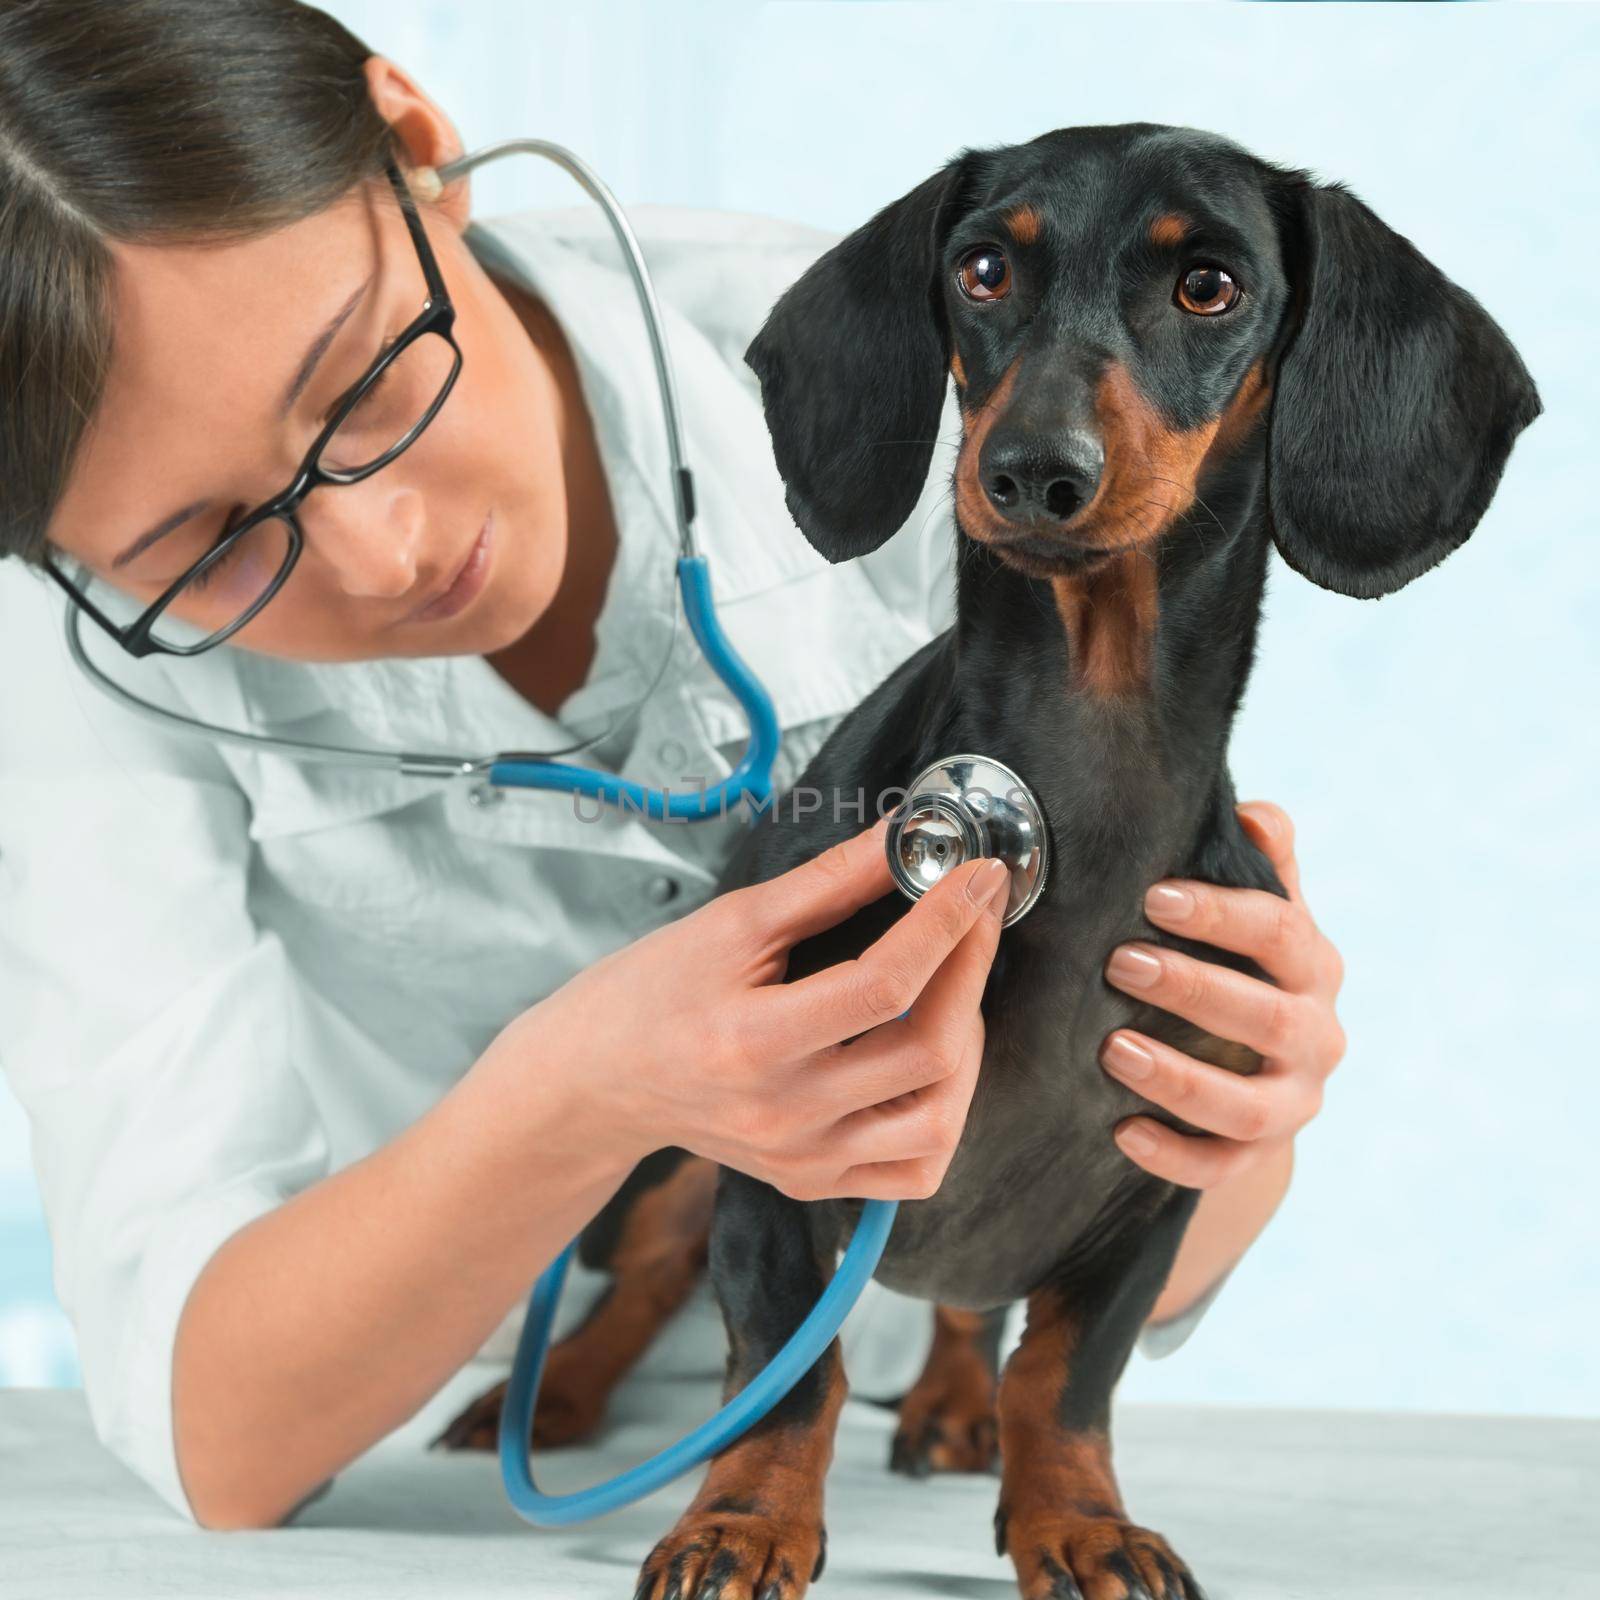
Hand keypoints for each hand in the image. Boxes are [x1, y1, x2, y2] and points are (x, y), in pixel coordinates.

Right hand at [517, 817, 1008, 1202]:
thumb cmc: (648, 992)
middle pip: (927, 1053)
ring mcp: (802, 1158)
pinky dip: (945, 1112)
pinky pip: (915, 1169)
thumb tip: (905, 838)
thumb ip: (828, 882)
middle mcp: (783, 1115)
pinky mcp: (813, 1181)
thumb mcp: (731, 921)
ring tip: (953, 989)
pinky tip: (931, 1061)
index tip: (977, 876)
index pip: (885, 984)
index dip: (946, 922)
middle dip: (971, 970)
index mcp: (751, 1041)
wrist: (595, 1080)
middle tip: (975, 916)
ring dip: (969, 1046)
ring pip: (939, 1121)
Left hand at [1098, 801, 1345, 1187]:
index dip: (1221, 914)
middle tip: (1119, 963)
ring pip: (1246, 1105)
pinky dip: (1174, 1154)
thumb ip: (1259, 862)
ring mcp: (1294, 1103)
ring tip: (1111, 1049)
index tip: (1153, 895)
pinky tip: (1121, 1132)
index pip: (1280, 933)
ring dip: (1179, 1078)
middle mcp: (1316, 1037)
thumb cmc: (1240, 963)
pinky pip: (1220, 1166)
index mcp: (1314, 966)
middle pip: (1268, 1018)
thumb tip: (1254, 814)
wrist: (1259, 1065)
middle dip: (1194, 989)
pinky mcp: (1259, 1155)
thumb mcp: (1257, 910)